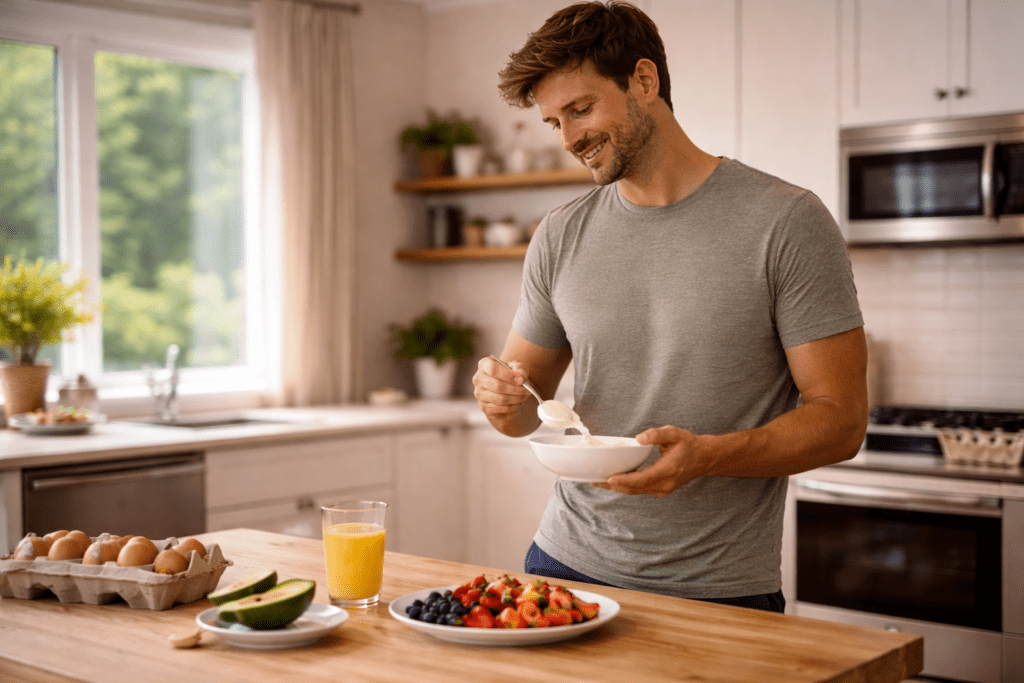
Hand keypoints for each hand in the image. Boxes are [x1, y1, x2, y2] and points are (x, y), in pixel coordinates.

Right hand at [472, 355, 533, 418]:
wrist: (505, 390)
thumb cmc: (511, 376)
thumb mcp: (518, 368)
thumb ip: (521, 368)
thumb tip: (521, 374)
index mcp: (484, 364)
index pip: (493, 369)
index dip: (509, 375)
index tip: (521, 380)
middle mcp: (478, 379)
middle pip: (497, 386)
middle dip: (516, 389)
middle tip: (528, 390)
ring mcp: (479, 394)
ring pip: (500, 399)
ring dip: (516, 399)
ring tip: (524, 396)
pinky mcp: (483, 407)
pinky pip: (500, 409)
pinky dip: (512, 407)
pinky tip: (518, 403)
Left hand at [594, 426, 710, 495]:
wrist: (704, 458)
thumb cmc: (688, 444)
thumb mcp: (675, 433)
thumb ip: (657, 434)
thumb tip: (639, 438)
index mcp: (668, 470)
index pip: (642, 479)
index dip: (624, 480)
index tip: (608, 479)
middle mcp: (665, 484)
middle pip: (635, 489)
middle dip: (614, 486)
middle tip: (594, 480)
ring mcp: (663, 490)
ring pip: (636, 492)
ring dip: (617, 488)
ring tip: (598, 482)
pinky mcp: (661, 490)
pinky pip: (640, 490)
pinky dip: (626, 487)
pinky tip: (613, 482)